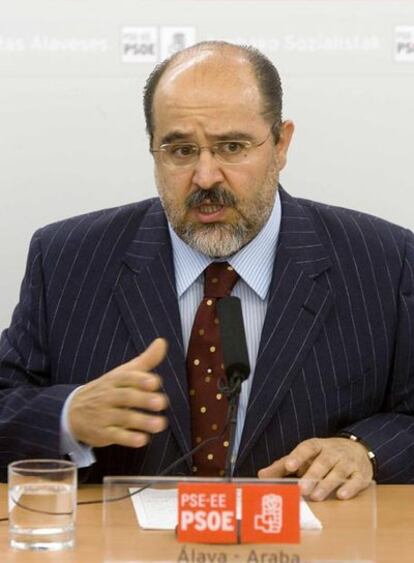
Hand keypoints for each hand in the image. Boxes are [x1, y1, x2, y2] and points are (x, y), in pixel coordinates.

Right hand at [68, 338, 168, 448]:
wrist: (71, 411)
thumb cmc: (107, 390)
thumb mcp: (124, 373)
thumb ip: (146, 360)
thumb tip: (162, 342)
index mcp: (115, 380)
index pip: (126, 377)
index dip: (140, 379)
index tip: (155, 382)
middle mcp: (108, 396)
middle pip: (126, 396)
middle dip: (143, 399)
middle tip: (161, 402)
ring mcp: (104, 415)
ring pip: (124, 418)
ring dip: (143, 421)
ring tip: (160, 424)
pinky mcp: (102, 433)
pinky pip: (115, 436)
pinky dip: (128, 438)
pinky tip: (142, 439)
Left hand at [258, 437, 372, 500]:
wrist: (357, 449)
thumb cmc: (323, 456)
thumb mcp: (303, 457)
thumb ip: (282, 467)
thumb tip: (261, 475)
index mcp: (316, 446)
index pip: (306, 448)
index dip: (297, 456)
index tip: (289, 466)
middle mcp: (332, 452)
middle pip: (322, 462)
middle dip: (312, 475)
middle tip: (301, 488)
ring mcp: (347, 462)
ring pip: (338, 471)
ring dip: (327, 483)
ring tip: (316, 496)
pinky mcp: (361, 474)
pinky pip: (356, 480)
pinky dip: (350, 487)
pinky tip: (342, 495)